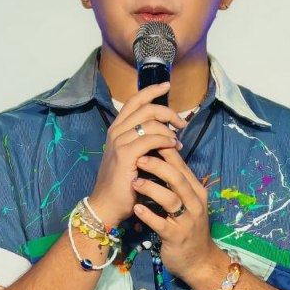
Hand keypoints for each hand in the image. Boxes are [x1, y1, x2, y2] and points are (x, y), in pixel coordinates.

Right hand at [88, 82, 187, 226]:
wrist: (108, 204)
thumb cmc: (123, 183)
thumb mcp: (132, 156)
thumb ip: (143, 140)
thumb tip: (165, 130)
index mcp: (117, 129)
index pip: (134, 101)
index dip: (151, 90)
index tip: (166, 85)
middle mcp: (116, 131)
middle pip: (146, 108)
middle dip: (168, 112)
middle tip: (181, 124)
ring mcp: (119, 142)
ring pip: (150, 122)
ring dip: (169, 129)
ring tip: (178, 141)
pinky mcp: (126, 154)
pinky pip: (151, 139)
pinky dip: (165, 141)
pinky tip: (174, 147)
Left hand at [131, 146, 224, 285]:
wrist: (198, 260)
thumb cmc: (187, 226)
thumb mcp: (187, 201)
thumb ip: (176, 182)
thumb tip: (158, 155)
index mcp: (196, 191)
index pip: (181, 166)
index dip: (165, 152)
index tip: (148, 142)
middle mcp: (194, 203)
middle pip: (177, 178)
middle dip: (157, 166)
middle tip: (138, 158)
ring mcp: (187, 221)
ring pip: (170, 199)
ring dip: (151, 188)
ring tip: (134, 182)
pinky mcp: (176, 237)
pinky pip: (161, 224)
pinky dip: (148, 215)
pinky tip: (136, 208)